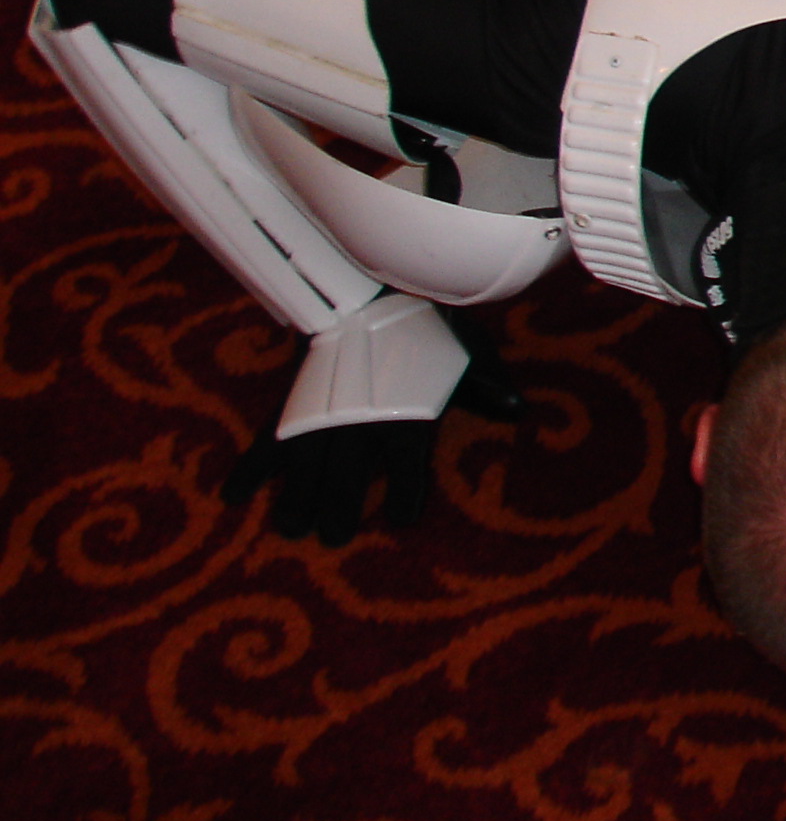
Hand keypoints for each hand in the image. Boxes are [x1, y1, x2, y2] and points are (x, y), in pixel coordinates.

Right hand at [223, 314, 526, 546]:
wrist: (369, 283)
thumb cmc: (424, 322)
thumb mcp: (465, 347)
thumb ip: (486, 382)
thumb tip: (518, 411)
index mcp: (406, 413)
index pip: (407, 467)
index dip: (404, 495)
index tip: (400, 520)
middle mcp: (361, 418)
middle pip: (346, 476)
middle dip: (339, 508)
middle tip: (331, 536)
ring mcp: (321, 411)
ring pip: (304, 466)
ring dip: (295, 499)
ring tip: (290, 528)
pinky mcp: (291, 401)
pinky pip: (265, 438)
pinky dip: (248, 468)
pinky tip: (232, 496)